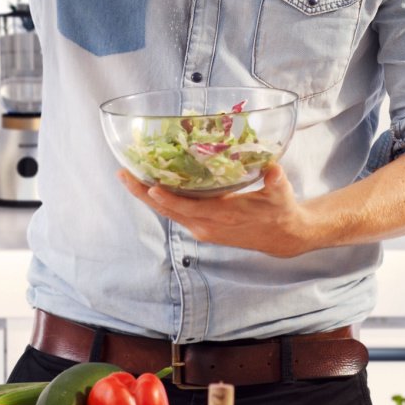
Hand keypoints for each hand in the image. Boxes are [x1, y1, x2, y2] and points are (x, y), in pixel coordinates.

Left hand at [117, 165, 317, 257]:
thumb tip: (273, 167)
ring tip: (127, 176)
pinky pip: (174, 213)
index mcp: (222, 217)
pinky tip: (149, 185)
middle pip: (168, 210)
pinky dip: (160, 200)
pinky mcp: (201, 227)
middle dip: (143, 193)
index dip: (168, 199)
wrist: (281, 236)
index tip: (149, 187)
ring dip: (146, 196)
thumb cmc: (280, 211)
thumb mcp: (281, 194)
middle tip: (122, 174)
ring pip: (168, 212)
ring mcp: (201, 228)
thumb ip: (276, 181)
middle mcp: (206, 226)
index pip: (189, 208)